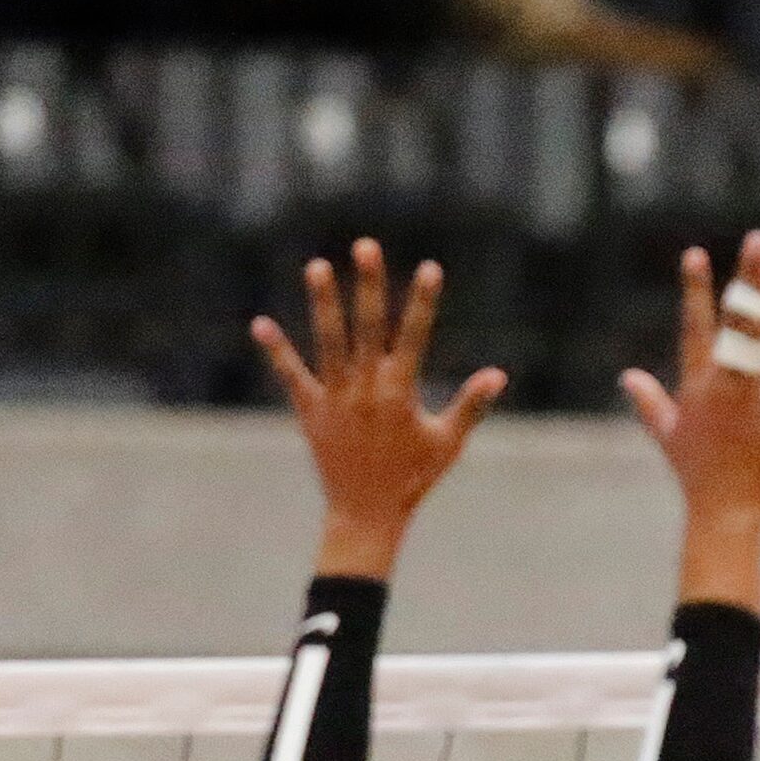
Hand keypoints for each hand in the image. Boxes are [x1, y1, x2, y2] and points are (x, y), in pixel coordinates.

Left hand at [252, 239, 507, 577]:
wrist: (367, 513)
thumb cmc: (413, 479)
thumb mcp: (448, 443)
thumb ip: (470, 406)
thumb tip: (498, 375)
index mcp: (402, 392)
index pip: (415, 336)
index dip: (423, 301)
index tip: (430, 268)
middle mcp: (367, 389)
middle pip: (368, 327)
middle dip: (369, 285)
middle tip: (365, 246)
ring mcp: (337, 398)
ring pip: (329, 342)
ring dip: (323, 303)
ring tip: (316, 266)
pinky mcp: (312, 411)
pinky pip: (293, 376)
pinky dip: (278, 351)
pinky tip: (261, 324)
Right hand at [622, 234, 759, 598]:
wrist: (724, 513)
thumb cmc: (696, 477)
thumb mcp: (667, 435)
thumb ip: (649, 402)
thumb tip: (628, 377)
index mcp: (697, 383)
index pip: (694, 326)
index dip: (695, 289)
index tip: (696, 254)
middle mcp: (722, 381)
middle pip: (733, 318)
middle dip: (745, 278)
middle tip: (759, 241)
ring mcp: (750, 395)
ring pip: (759, 335)